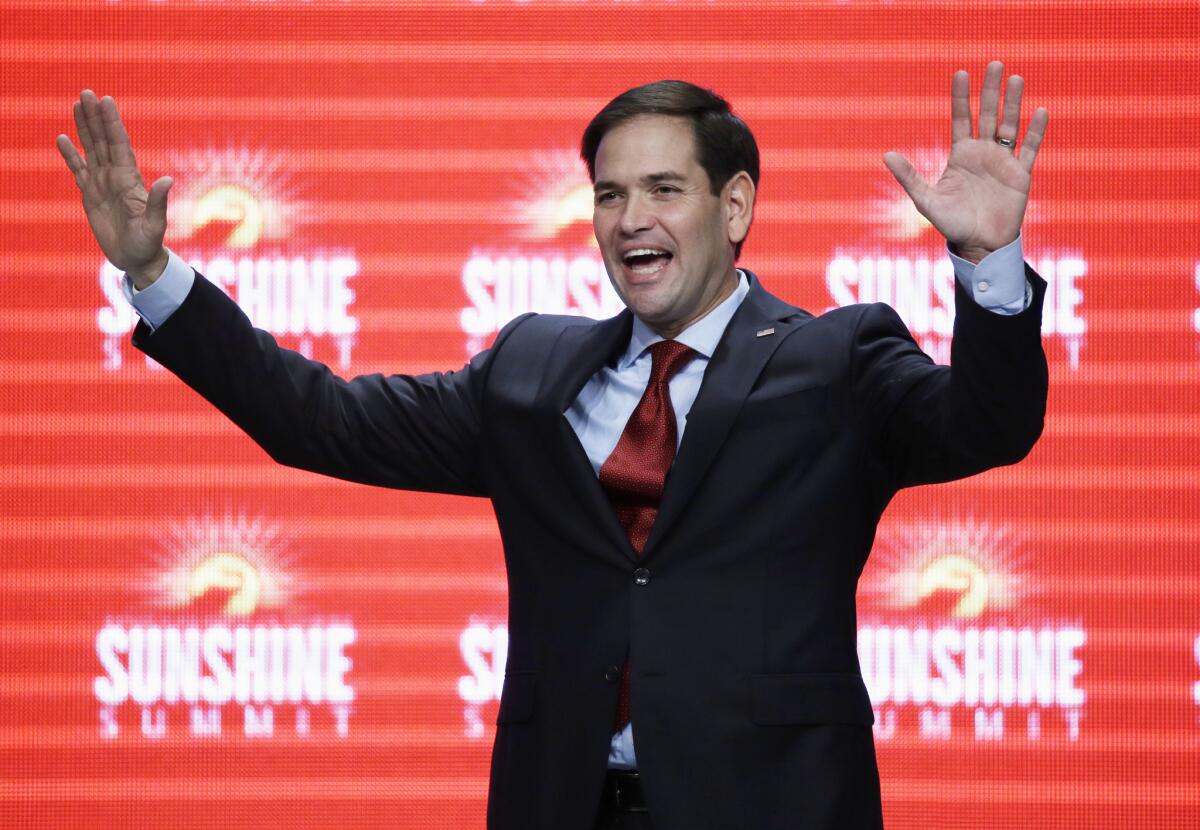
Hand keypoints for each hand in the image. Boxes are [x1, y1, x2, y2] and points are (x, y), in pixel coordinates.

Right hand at [56, 91, 172, 288]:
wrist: (137, 259)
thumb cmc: (148, 244)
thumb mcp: (154, 225)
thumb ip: (157, 202)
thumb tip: (167, 180)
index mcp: (129, 180)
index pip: (119, 145)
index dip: (112, 123)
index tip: (106, 100)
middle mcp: (115, 177)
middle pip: (103, 140)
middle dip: (95, 117)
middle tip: (86, 93)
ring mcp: (102, 184)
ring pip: (91, 149)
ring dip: (84, 128)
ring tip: (77, 105)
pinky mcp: (90, 195)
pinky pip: (78, 170)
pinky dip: (70, 155)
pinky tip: (62, 138)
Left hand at [883, 61, 1048, 262]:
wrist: (979, 245)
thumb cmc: (951, 224)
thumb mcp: (926, 201)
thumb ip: (909, 177)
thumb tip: (886, 155)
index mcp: (961, 156)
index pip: (960, 119)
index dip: (960, 97)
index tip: (960, 73)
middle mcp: (983, 153)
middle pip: (987, 115)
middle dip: (990, 91)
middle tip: (994, 64)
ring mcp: (1003, 162)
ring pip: (1010, 125)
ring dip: (1013, 103)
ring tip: (1016, 79)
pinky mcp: (1020, 174)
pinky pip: (1029, 148)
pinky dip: (1035, 131)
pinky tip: (1039, 111)